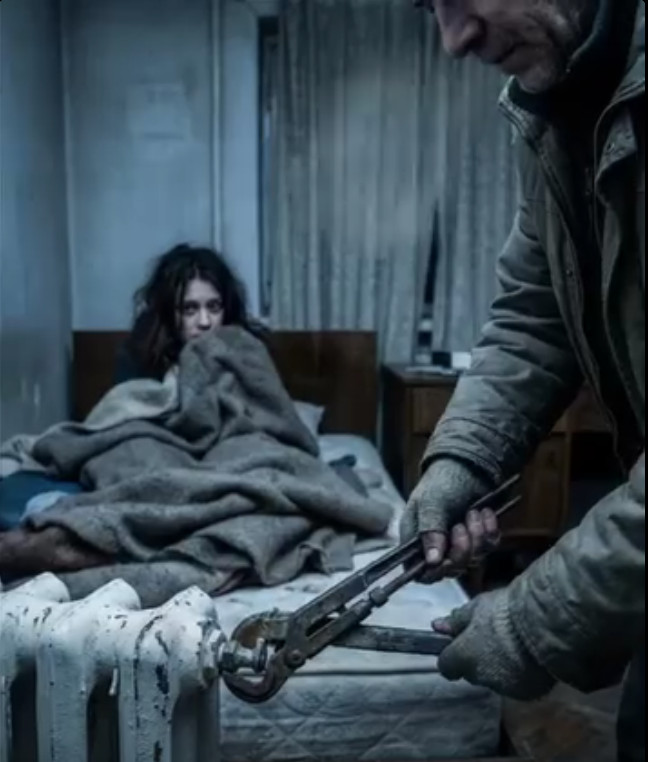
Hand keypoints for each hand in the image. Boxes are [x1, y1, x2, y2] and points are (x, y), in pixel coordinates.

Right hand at [400, 458, 500, 569]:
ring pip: (472, 560)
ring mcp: (459, 544)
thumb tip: (432, 561)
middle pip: (449, 570)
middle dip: (461, 550)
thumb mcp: (432, 502)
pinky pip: (489, 548)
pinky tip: (487, 513)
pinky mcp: (479, 539)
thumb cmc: (441, 481)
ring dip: (476, 537)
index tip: (446, 559)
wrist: (467, 466)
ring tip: (474, 512)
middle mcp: (436, 547)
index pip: (419, 572)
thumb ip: (430, 530)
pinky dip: (490, 531)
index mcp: (416, 540)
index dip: (433, 572)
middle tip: (462, 526)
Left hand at [433, 588, 554, 700]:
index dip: (453, 655)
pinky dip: (519, 675)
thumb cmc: (505, 611)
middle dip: (478, 660)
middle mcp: (480, 677)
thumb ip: (456, 621)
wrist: (543, 625)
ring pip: (494, 680)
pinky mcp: (527, 694)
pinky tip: (529, 659)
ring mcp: (504, 688)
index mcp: (463, 657)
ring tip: (515, 648)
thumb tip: (436, 626)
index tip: (462, 644)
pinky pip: (517, 685)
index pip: (446, 666)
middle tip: (492, 640)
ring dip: (499, 668)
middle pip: (472, 672)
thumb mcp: (477, 607)